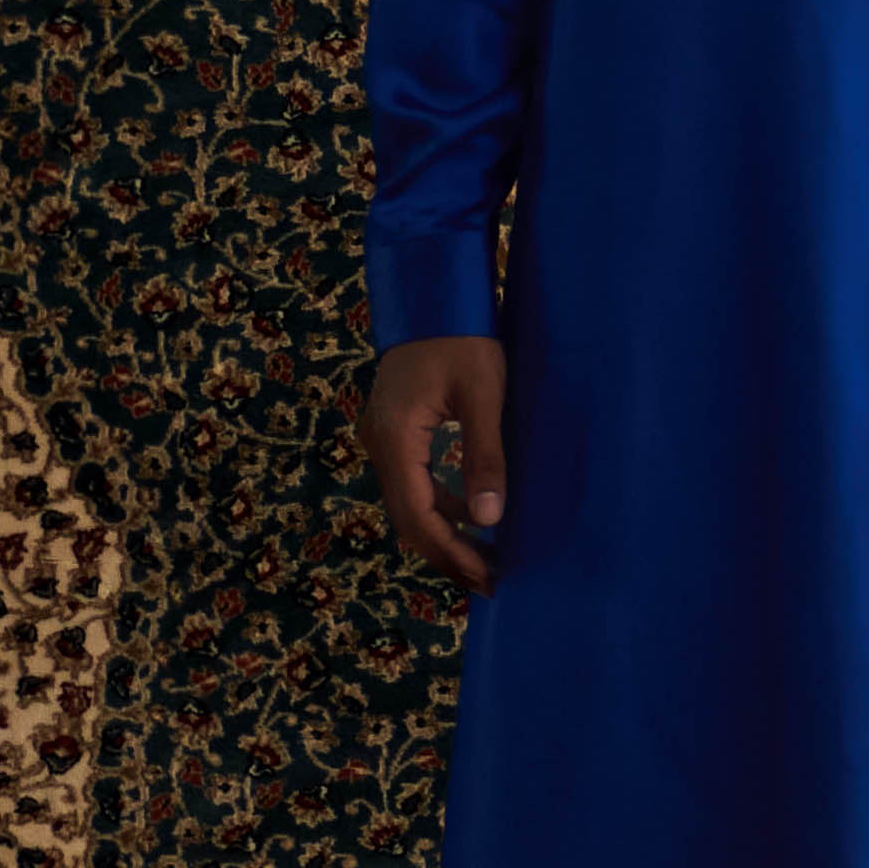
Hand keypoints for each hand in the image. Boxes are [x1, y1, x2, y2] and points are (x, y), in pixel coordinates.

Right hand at [359, 334, 508, 597]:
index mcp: (395, 439)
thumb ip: (483, 457)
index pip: (418, 517)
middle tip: (489, 580)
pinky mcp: (392, 429)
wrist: (432, 287)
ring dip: (443, 532)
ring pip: (407, 502)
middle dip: (447, 552)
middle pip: (407, 518)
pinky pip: (411, 481)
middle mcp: (378, 444)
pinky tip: (470, 514)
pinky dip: (438, 505)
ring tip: (485, 555)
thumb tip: (489, 521)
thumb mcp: (483, 394)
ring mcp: (381, 436)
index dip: (451, 553)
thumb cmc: (462, 334)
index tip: (487, 577)